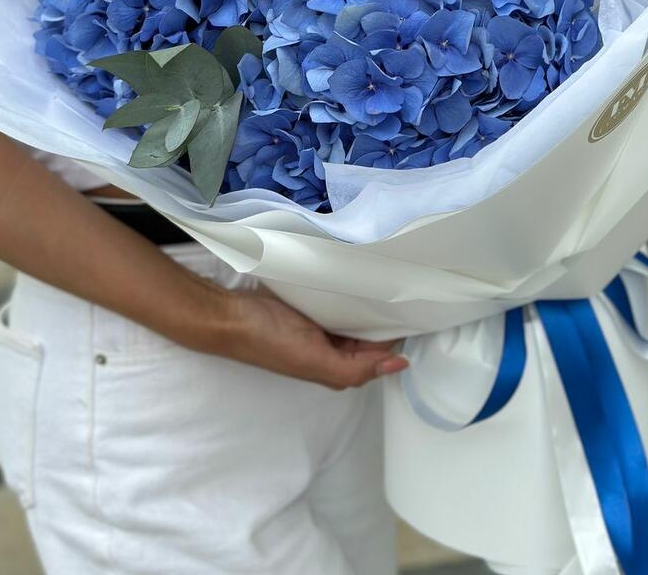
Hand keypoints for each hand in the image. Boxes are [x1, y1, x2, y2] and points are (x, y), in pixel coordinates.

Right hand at [221, 287, 407, 389]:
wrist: (230, 316)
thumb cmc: (271, 340)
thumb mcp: (315, 361)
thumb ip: (356, 369)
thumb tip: (401, 364)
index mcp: (339, 369)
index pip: (381, 352)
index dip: (399, 333)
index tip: (417, 308)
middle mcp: (333, 351)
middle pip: (372, 336)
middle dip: (388, 318)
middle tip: (406, 288)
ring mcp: (322, 329)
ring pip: (357, 318)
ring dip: (370, 304)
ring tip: (388, 279)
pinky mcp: (311, 309)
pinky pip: (340, 302)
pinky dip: (351, 294)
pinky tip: (361, 278)